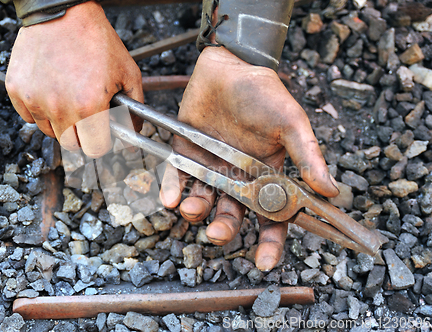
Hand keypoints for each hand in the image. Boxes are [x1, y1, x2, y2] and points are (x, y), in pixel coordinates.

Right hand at [6, 1, 142, 157]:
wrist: (63, 12)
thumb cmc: (96, 39)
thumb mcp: (128, 73)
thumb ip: (134, 110)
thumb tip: (134, 134)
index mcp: (89, 106)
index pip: (95, 149)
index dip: (102, 142)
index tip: (103, 133)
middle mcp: (60, 107)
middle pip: (71, 145)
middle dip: (83, 135)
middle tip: (87, 115)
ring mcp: (35, 100)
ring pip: (50, 132)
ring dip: (61, 123)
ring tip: (69, 97)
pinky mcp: (17, 91)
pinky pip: (30, 117)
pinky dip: (41, 110)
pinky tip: (51, 90)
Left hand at [160, 47, 338, 270]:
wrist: (230, 65)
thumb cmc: (264, 93)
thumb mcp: (291, 122)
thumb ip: (308, 155)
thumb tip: (331, 191)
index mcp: (268, 176)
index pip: (271, 217)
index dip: (270, 243)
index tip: (265, 262)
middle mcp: (239, 177)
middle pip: (233, 214)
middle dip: (225, 229)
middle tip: (219, 233)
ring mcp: (211, 167)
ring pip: (203, 201)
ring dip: (196, 212)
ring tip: (192, 210)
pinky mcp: (186, 153)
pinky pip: (177, 178)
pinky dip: (172, 190)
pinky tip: (170, 199)